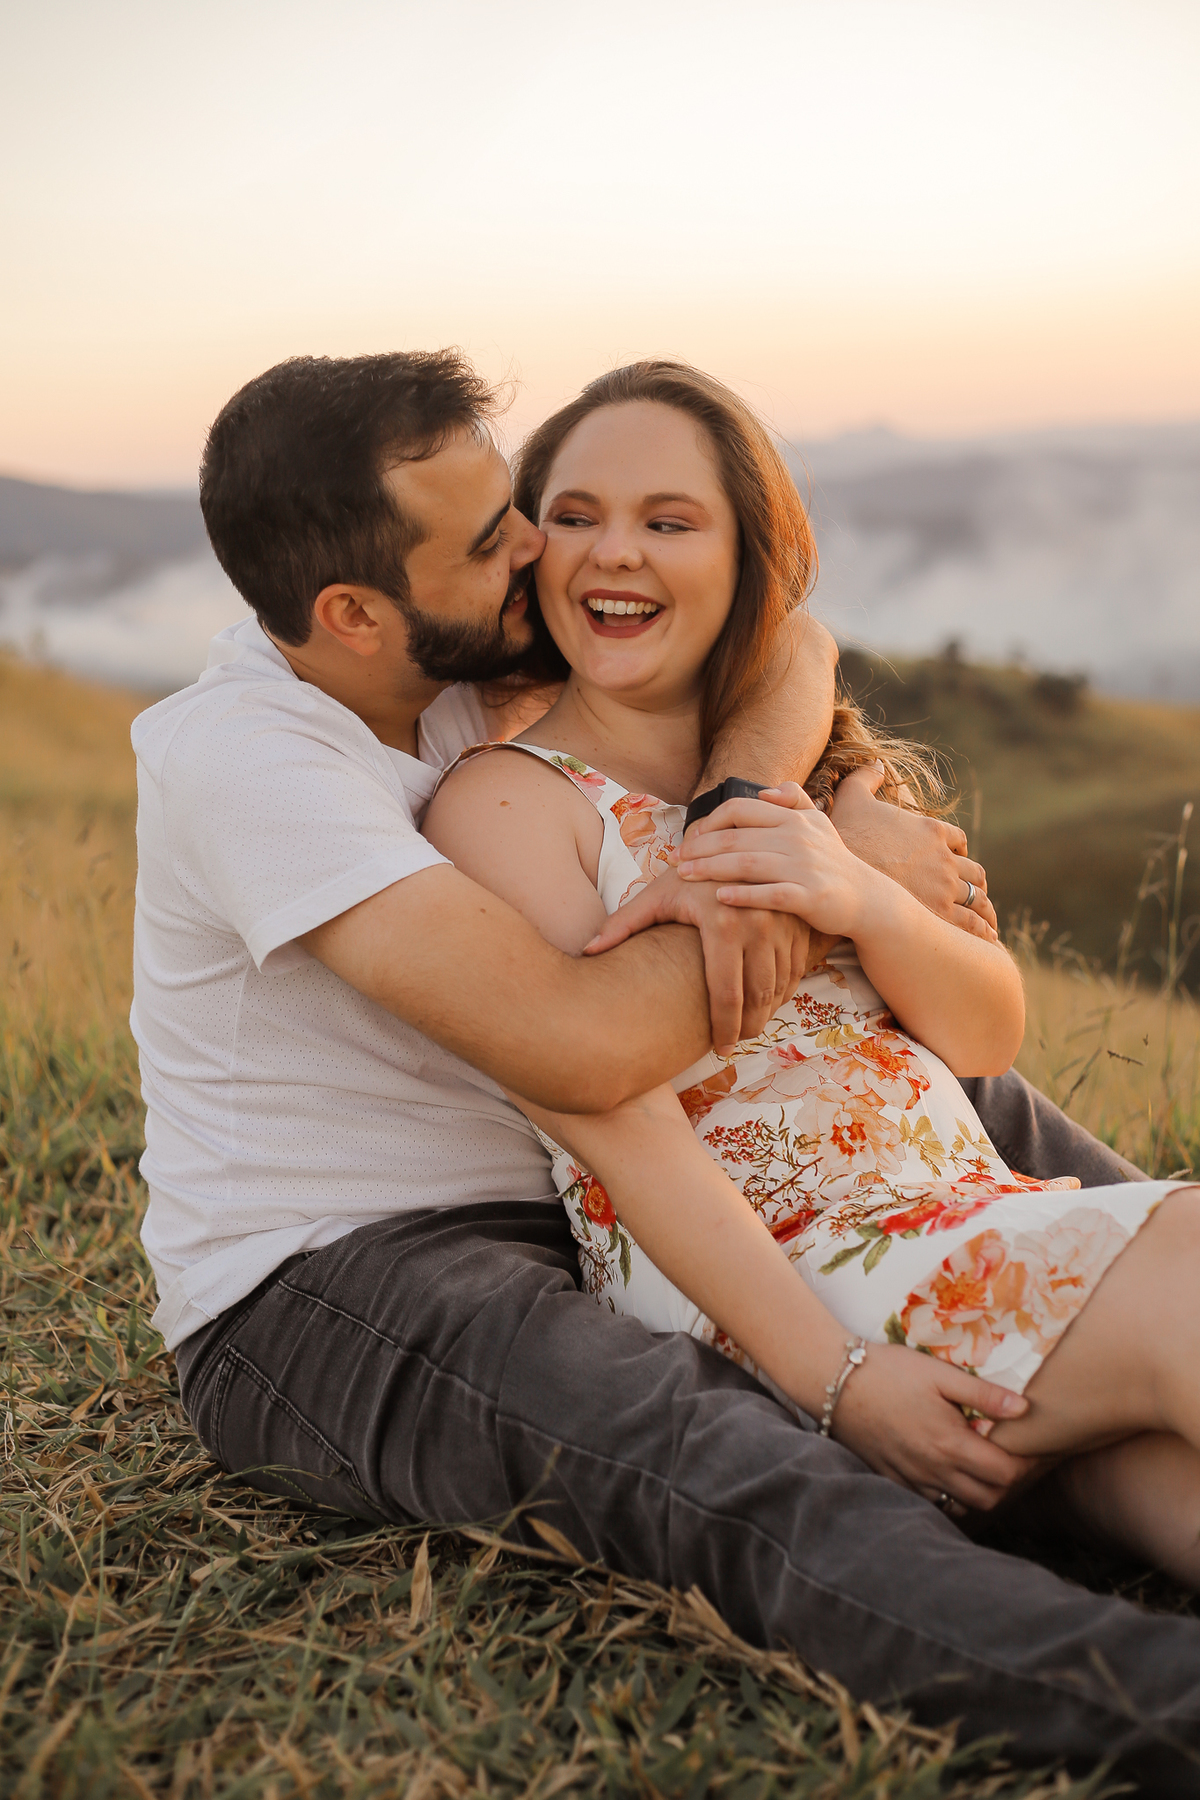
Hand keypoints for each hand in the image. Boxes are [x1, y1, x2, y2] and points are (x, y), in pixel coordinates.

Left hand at [584, 868, 808, 1054]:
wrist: (730, 841)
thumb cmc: (687, 873)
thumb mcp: (655, 896)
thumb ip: (622, 925)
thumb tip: (587, 952)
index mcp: (722, 924)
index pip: (725, 995)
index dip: (723, 1029)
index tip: (718, 1050)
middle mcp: (758, 923)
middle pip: (757, 997)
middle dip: (748, 1028)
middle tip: (735, 1044)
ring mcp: (783, 922)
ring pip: (780, 985)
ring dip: (768, 1012)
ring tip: (751, 1029)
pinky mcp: (797, 920)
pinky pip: (796, 967)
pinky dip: (785, 989)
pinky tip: (770, 1002)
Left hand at [673, 783, 881, 938]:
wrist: (866, 898)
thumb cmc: (831, 861)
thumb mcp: (817, 823)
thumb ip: (793, 800)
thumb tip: (766, 791)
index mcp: (792, 818)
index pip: (740, 809)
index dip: (709, 821)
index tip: (690, 838)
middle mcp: (797, 837)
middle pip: (736, 837)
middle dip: (700, 847)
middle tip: (675, 859)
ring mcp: (804, 867)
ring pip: (747, 863)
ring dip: (710, 869)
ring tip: (684, 876)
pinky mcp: (810, 896)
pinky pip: (770, 894)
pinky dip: (743, 895)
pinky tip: (719, 898)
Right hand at [830, 764, 998, 939]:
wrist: (839, 874)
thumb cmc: (844, 835)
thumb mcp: (852, 797)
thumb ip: (865, 778)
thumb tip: (875, 764)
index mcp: (932, 830)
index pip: (958, 840)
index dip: (958, 850)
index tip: (956, 859)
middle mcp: (946, 858)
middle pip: (974, 871)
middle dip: (976, 883)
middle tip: (976, 894)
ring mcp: (945, 887)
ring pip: (978, 898)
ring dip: (985, 908)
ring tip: (988, 921)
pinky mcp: (940, 913)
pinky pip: (972, 923)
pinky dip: (983, 930)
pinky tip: (987, 938)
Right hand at [832, 1343, 1033, 1511]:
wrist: (835, 1382)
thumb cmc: (890, 1372)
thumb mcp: (940, 1374)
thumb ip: (984, 1395)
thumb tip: (1025, 1409)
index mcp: (951, 1445)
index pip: (1005, 1474)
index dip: (1025, 1463)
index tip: (1029, 1446)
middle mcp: (934, 1471)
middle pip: (989, 1498)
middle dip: (1006, 1482)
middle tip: (1008, 1455)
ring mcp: (912, 1479)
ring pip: (960, 1505)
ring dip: (978, 1491)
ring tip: (980, 1463)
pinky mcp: (892, 1479)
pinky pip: (931, 1501)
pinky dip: (947, 1492)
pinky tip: (947, 1467)